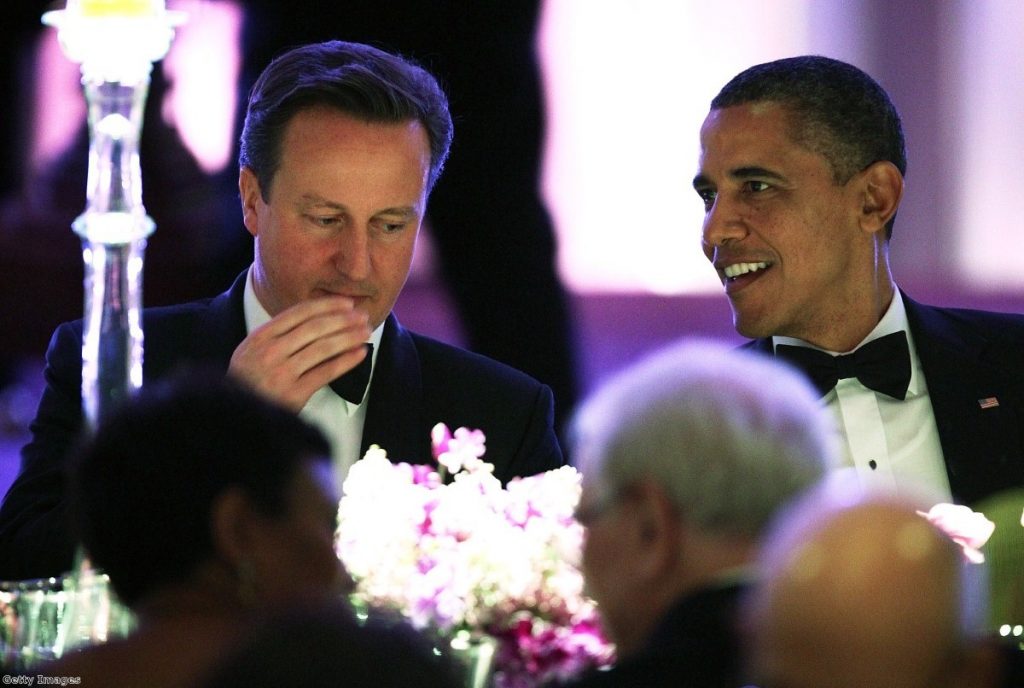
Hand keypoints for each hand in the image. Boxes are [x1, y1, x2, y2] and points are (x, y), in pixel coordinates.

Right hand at [228, 297, 370, 410]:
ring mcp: (282, 373)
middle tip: (362, 316)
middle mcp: (270, 352)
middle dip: (343, 319)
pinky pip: (326, 372)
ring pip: (323, 348)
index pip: (299, 313)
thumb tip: (317, 317)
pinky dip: (346, 361)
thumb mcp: (251, 352)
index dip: (327, 306)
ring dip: (349, 337)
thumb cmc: (248, 382)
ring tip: (366, 332)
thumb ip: (277, 335)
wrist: (237, 416)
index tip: (347, 303)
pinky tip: (360, 354)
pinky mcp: (294, 394)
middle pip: (315, 328)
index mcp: (260, 337)